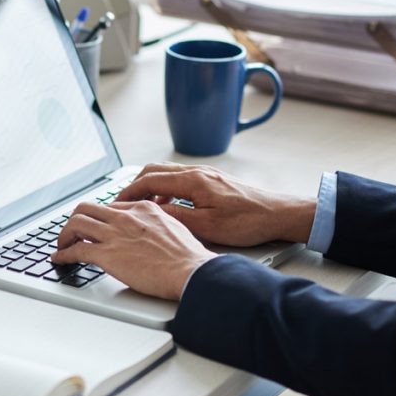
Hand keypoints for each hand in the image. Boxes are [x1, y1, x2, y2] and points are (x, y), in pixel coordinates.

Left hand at [51, 201, 216, 299]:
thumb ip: (156, 224)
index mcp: (142, 208)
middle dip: (75, 221)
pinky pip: (76, 250)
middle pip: (86, 209)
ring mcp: (114, 234)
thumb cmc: (188, 257)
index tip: (93, 226)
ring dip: (64, 235)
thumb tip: (149, 233)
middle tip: (72, 233)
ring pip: (75, 224)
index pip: (109, 207)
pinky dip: (63, 254)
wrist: (191, 271)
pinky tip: (59, 259)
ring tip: (62, 245)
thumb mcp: (174, 228)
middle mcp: (125, 217)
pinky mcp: (107, 255)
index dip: (98, 218)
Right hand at [115, 163, 315, 246]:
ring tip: (142, 206)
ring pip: (166, 173)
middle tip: (122, 203)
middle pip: (154, 170)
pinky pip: (180, 178)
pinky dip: (166, 188)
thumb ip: (176, 215)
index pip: (149, 180)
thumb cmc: (248, 221)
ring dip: (150, 187)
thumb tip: (151, 211)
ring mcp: (206, 173)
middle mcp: (197, 172)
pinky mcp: (213, 179)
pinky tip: (169, 206)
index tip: (115, 203)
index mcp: (193, 180)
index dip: (128, 192)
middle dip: (134, 185)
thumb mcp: (207, 225)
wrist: (279, 214)